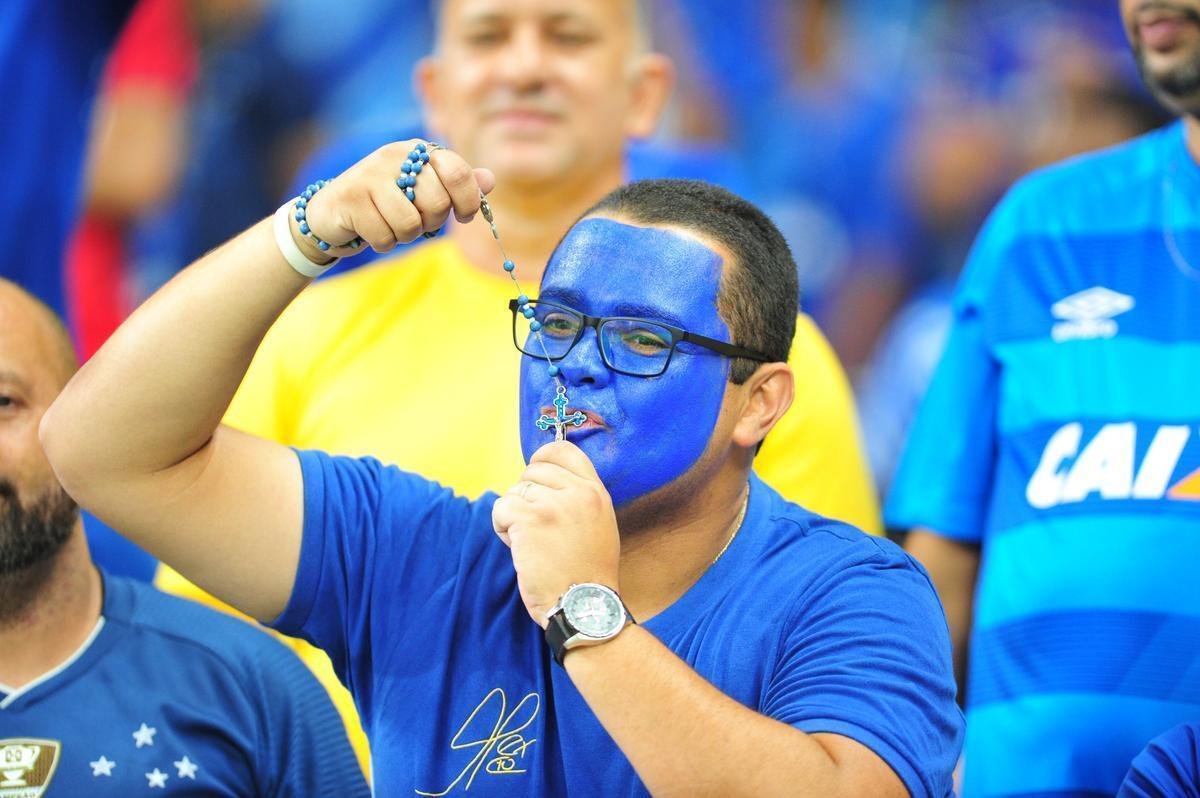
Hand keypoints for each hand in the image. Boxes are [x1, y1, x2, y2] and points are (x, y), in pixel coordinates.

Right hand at [289, 141, 495, 260]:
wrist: (332, 213)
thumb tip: (489, 180)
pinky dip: (383, 242)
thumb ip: (457, 185)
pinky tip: (370, 229)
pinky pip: (386, 236)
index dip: (467, 201)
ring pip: (411, 223)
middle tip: (414, 220)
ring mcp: (371, 174)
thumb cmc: (387, 203)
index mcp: (418, 151)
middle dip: (431, 223)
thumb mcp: (425, 191)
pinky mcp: (351, 198)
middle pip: (437, 202)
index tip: (462, 215)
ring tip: (390, 225)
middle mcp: (395, 155)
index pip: (458, 172)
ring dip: (404, 236)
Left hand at [492, 441, 620, 627]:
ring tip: (531, 544)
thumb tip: (545, 483)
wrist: (585, 606)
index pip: (564, 451)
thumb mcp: (599, 526)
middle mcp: (577, 492)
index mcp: (596, 492)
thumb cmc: (588, 575)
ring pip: (515, 491)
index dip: (542, 459)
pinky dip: (502, 527)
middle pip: (533, 471)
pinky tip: (518, 548)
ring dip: (514, 516)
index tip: (534, 476)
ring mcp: (553, 504)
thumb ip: (578, 500)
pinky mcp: (530, 519)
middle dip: (526, 496)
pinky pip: (501, 507)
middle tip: (535, 528)